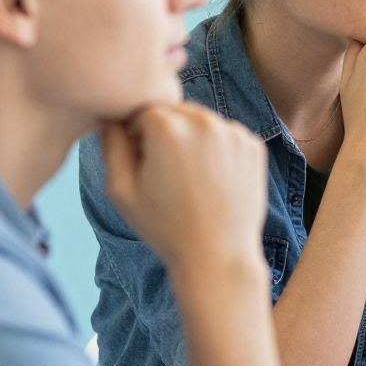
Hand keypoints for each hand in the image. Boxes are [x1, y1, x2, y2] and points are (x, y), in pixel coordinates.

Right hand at [99, 103, 267, 275]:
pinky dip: (216, 148)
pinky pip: (225, 134)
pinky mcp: (254, 145)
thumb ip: (111, 144)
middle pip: (173, 111)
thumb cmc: (165, 226)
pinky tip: (211, 180)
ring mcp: (234, 132)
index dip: (135, 136)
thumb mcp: (120, 189)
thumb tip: (111, 114)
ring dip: (191, 138)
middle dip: (164, 133)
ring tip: (189, 178)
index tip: (143, 165)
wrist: (218, 254)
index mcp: (167, 127)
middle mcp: (204, 121)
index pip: (140, 111)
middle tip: (166, 173)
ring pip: (201, 120)